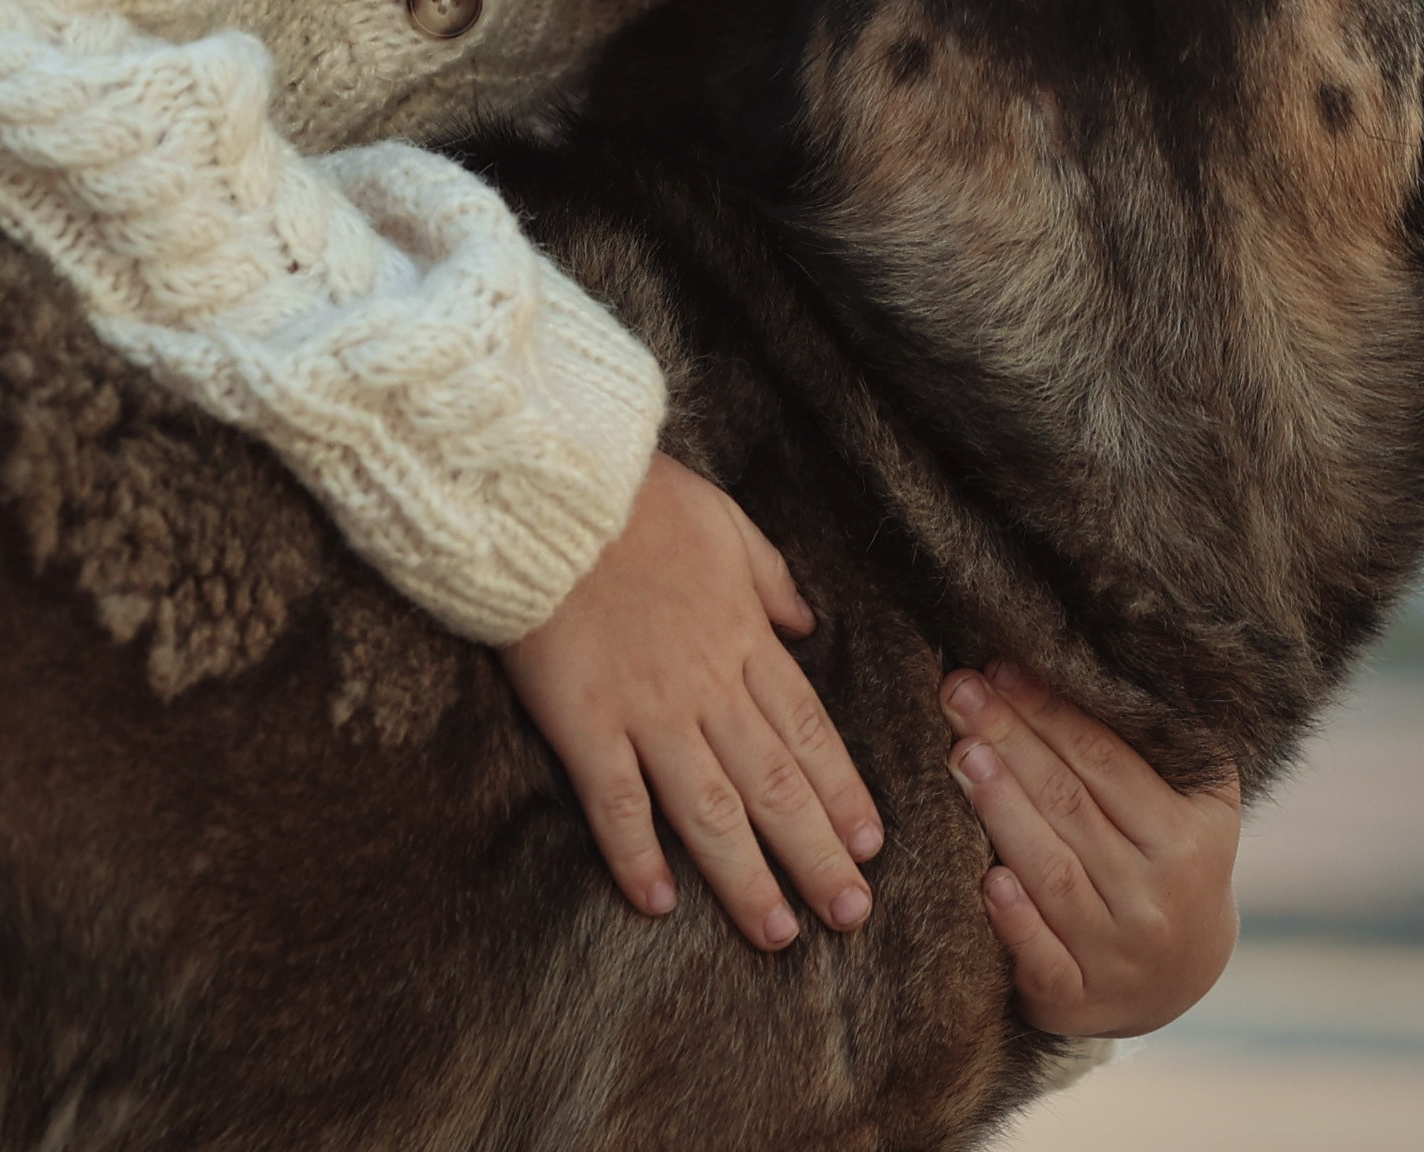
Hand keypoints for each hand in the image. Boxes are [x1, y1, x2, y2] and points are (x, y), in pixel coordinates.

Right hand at [498, 452, 884, 950]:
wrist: (552, 490)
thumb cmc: (637, 497)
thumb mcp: (725, 519)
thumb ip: (770, 576)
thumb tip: (804, 623)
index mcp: (742, 636)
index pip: (808, 729)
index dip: (842, 791)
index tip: (870, 843)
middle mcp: (706, 684)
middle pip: (774, 782)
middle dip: (817, 854)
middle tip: (850, 914)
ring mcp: (646, 708)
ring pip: (710, 809)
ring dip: (748, 877)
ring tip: (779, 934)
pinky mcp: (584, 720)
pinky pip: (616, 801)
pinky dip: (637, 855)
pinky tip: (658, 902)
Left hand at [942, 662, 1238, 1035]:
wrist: (1183, 975)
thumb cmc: (1167, 858)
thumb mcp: (1191, 803)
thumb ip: (1156, 743)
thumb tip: (1089, 654)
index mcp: (1192, 837)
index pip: (1105, 760)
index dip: (1048, 710)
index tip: (997, 667)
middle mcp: (1159, 898)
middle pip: (1069, 805)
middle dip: (1008, 740)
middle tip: (958, 693)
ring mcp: (1118, 955)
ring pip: (1051, 873)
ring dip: (1001, 810)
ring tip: (959, 755)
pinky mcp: (1077, 1001)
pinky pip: (1042, 959)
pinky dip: (1015, 922)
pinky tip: (985, 880)